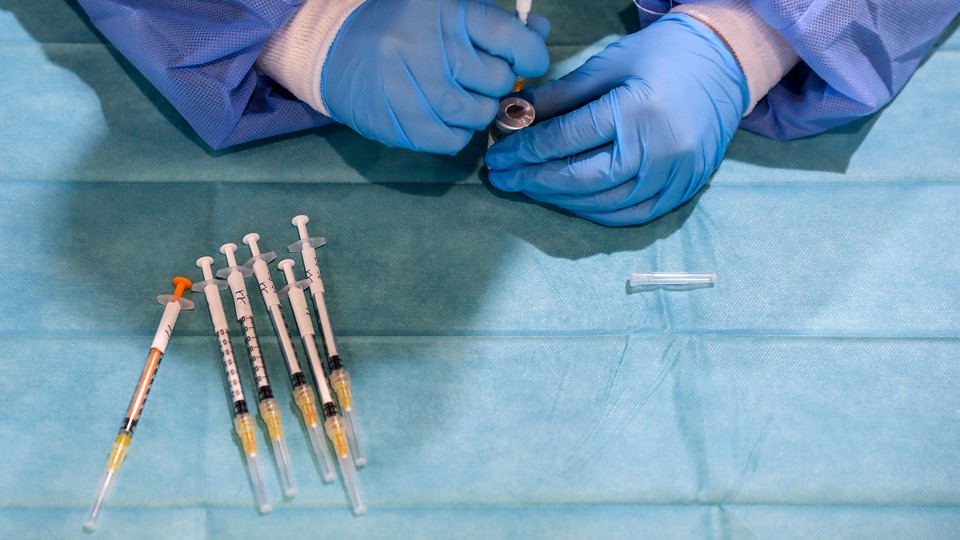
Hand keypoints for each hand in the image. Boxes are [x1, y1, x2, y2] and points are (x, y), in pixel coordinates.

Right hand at [323, 0, 549, 154]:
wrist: (334, 54)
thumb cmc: (402, 29)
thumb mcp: (447, 10)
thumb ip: (496, 21)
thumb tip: (539, 33)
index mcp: (446, 11)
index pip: (514, 40)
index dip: (530, 55)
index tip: (524, 59)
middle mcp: (431, 48)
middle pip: (500, 80)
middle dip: (496, 81)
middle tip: (476, 77)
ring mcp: (416, 89)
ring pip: (481, 114)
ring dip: (476, 108)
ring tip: (454, 94)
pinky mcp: (404, 125)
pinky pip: (456, 141)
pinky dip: (455, 132)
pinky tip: (439, 115)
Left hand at [485, 14, 746, 225]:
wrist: (723, 66)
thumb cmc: (660, 57)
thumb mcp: (607, 64)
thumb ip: (560, 95)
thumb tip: (512, 117)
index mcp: (639, 109)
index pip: (568, 138)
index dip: (527, 150)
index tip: (499, 155)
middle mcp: (660, 148)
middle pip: (582, 178)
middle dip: (534, 179)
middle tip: (501, 177)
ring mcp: (675, 175)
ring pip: (603, 203)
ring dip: (558, 199)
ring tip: (528, 186)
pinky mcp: (684, 190)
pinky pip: (631, 215)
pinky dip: (594, 211)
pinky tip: (566, 200)